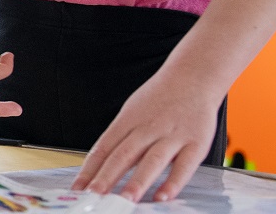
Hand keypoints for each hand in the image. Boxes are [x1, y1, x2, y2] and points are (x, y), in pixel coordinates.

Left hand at [71, 72, 219, 201]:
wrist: (193, 75)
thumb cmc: (160, 97)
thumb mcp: (133, 112)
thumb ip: (120, 139)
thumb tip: (100, 166)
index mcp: (128, 120)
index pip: (104, 147)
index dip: (90, 169)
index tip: (79, 188)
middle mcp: (147, 128)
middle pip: (123, 154)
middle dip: (107, 177)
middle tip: (95, 196)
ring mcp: (172, 135)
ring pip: (152, 160)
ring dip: (138, 181)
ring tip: (126, 200)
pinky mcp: (196, 143)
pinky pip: (184, 165)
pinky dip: (173, 182)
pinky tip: (163, 197)